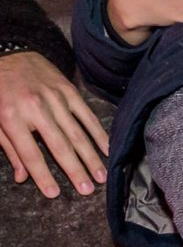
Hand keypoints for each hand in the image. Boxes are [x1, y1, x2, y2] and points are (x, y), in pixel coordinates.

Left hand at [0, 52, 107, 196]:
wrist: (8, 53)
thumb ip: (8, 147)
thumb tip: (22, 176)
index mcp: (11, 116)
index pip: (30, 152)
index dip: (42, 174)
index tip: (54, 193)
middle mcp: (35, 108)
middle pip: (58, 145)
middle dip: (74, 170)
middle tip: (87, 190)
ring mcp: (54, 98)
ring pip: (76, 133)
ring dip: (90, 157)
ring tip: (100, 176)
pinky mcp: (68, 90)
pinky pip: (86, 116)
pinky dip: (98, 134)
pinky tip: (107, 150)